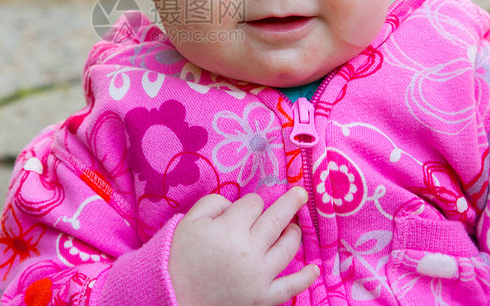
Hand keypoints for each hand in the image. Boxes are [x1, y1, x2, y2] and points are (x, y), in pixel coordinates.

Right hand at [168, 186, 319, 305]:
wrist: (174, 298)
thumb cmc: (180, 258)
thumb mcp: (189, 222)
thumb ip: (213, 203)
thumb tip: (236, 205)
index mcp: (230, 229)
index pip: (254, 203)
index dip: (250, 203)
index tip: (243, 209)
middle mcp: (250, 250)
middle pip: (277, 219)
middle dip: (291, 202)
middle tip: (301, 194)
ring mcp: (260, 276)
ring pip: (288, 246)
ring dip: (294, 233)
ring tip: (294, 227)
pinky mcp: (264, 298)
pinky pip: (291, 287)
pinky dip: (306, 278)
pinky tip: (315, 269)